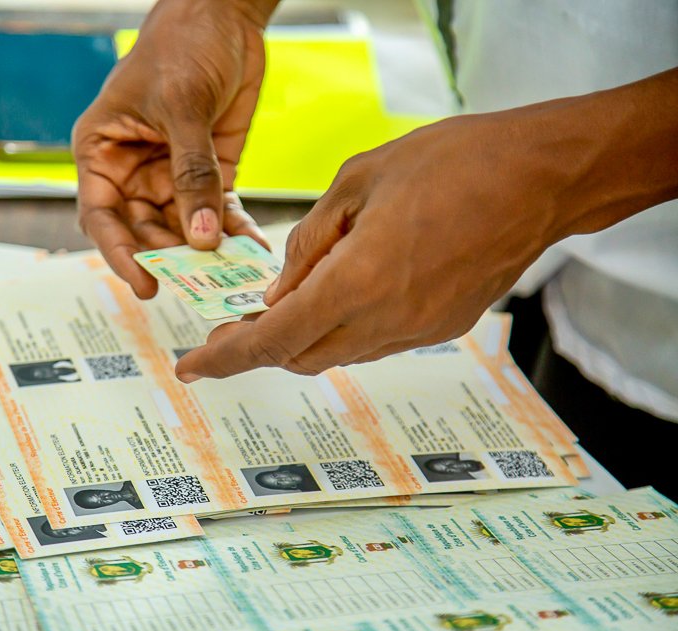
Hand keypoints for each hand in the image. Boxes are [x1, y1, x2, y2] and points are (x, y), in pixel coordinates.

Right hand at [73, 0, 277, 297]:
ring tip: (231, 274)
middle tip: (198, 281)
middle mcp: (132, 173)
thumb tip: (202, 235)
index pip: (102, 216)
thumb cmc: (180, 46)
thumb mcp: (182, 107)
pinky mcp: (210, 175)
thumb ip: (192, 172)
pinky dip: (234, 232)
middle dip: (171, 256)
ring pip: (183, 229)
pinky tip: (251, 249)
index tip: (145, 282)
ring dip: (206, 251)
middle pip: (144, 231)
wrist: (223, 17)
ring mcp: (171, 176)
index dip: (120, 253)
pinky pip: (219, 213)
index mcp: (102, 153)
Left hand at [175, 68, 677, 380]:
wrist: (542, 177)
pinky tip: (339, 292)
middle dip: (258, 346)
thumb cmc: (452, 162)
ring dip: (300, 337)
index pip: (273, 339)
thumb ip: (308, 243)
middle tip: (231, 323)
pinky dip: (341, 328)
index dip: (225, 358)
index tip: (191, 366)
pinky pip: (373, 342)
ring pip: (336, 354)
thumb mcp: (358, 180)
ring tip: (283, 302)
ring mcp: (417, 332)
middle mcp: (386, 321)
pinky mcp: (441, 329)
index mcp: (357, 282)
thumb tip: (277, 294)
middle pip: (300, 356)